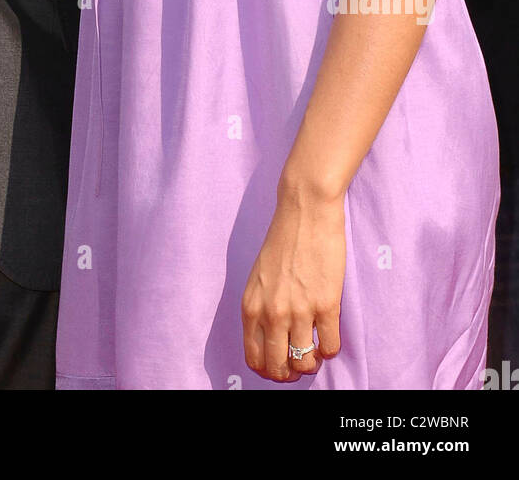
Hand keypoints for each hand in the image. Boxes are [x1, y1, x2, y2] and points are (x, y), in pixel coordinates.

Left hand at [241, 186, 344, 382]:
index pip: (254, 359)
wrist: (306, 209)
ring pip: (304, 363)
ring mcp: (299, 310)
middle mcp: (271, 313)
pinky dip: (331, 349)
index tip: (281, 365)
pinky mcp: (327, 304)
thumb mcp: (259, 277)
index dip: (269, 370)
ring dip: (312, 362)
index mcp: (251, 306)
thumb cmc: (283, 239)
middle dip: (290, 373)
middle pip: (278, 368)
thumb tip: (273, 339)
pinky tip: (330, 333)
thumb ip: (262, 308)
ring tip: (316, 348)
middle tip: (301, 361)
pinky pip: (331, 348)